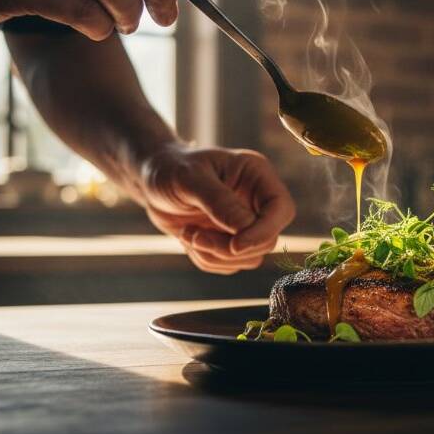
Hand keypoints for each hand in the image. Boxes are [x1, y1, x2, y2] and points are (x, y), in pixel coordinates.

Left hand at [139, 146, 295, 274]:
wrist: (153, 179)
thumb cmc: (170, 169)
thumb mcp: (189, 179)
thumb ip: (218, 202)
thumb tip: (245, 229)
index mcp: (256, 175)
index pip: (281, 209)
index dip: (264, 232)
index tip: (234, 246)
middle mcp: (257, 199)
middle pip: (267, 240)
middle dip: (228, 248)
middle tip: (194, 237)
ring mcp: (246, 222)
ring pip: (249, 258)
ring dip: (215, 255)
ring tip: (187, 234)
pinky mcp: (231, 240)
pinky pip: (230, 265)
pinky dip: (206, 259)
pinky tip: (188, 237)